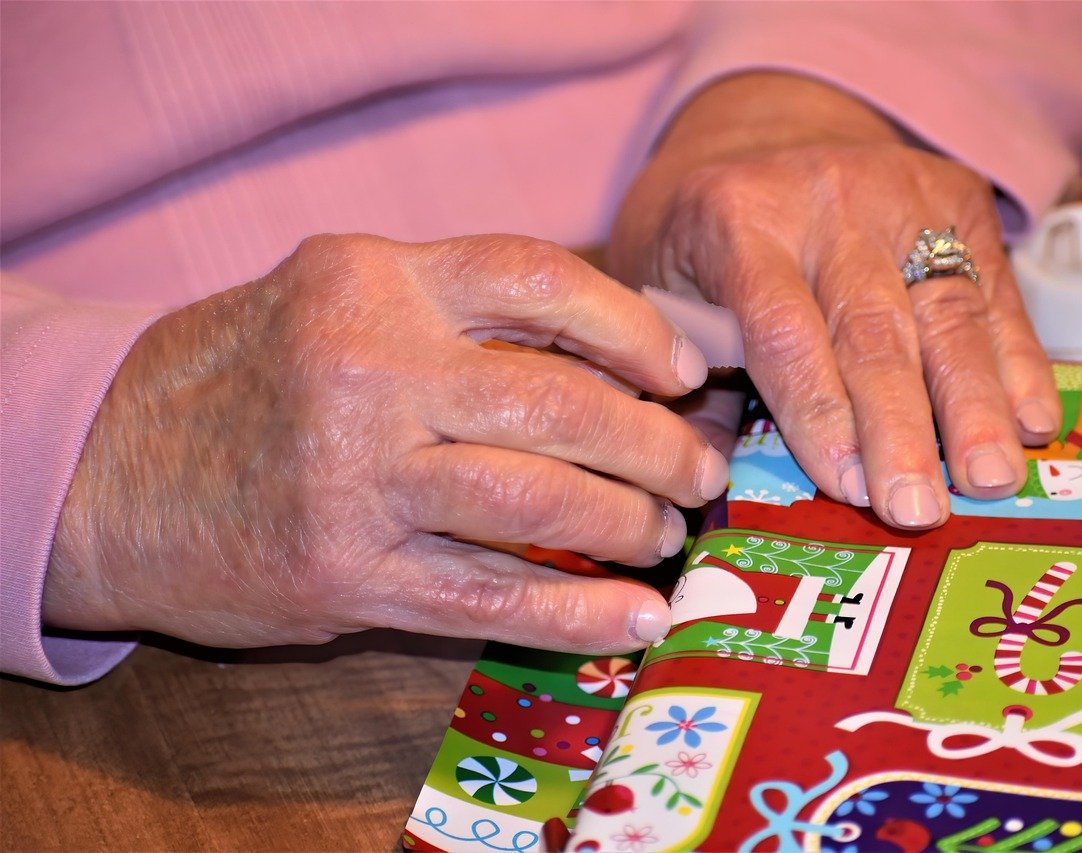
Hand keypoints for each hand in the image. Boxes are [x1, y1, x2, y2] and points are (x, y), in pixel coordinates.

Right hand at [46, 234, 727, 652]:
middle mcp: (369, 367)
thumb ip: (454, 315)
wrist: (104, 469)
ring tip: (667, 535)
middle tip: (701, 469)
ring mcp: (356, 476)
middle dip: (656, 443)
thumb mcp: (333, 301)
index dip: (633, 327)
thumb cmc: (239, 376)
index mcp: (374, 280)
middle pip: (558, 402)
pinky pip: (491, 594)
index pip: (538, 278)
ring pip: (537, 500)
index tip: (682, 371)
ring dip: (629, 524)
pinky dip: (578, 611)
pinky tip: (634, 618)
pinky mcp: (345, 574)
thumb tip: (610, 363)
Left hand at [610, 73, 1059, 528]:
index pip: (782, 325)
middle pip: (873, 327)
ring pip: (947, 311)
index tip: (845, 486)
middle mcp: (826, 199)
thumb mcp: (660, 285)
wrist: (760, 135)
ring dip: (975, 405)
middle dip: (900, 428)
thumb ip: (689, 379)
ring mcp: (901, 194)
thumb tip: (707, 481)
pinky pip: (994, 292)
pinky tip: (1036, 425)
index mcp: (736, 220)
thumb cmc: (701, 235)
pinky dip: (1019, 362)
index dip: (817, 410)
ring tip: (990, 480)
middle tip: (918, 510)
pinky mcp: (959, 198)